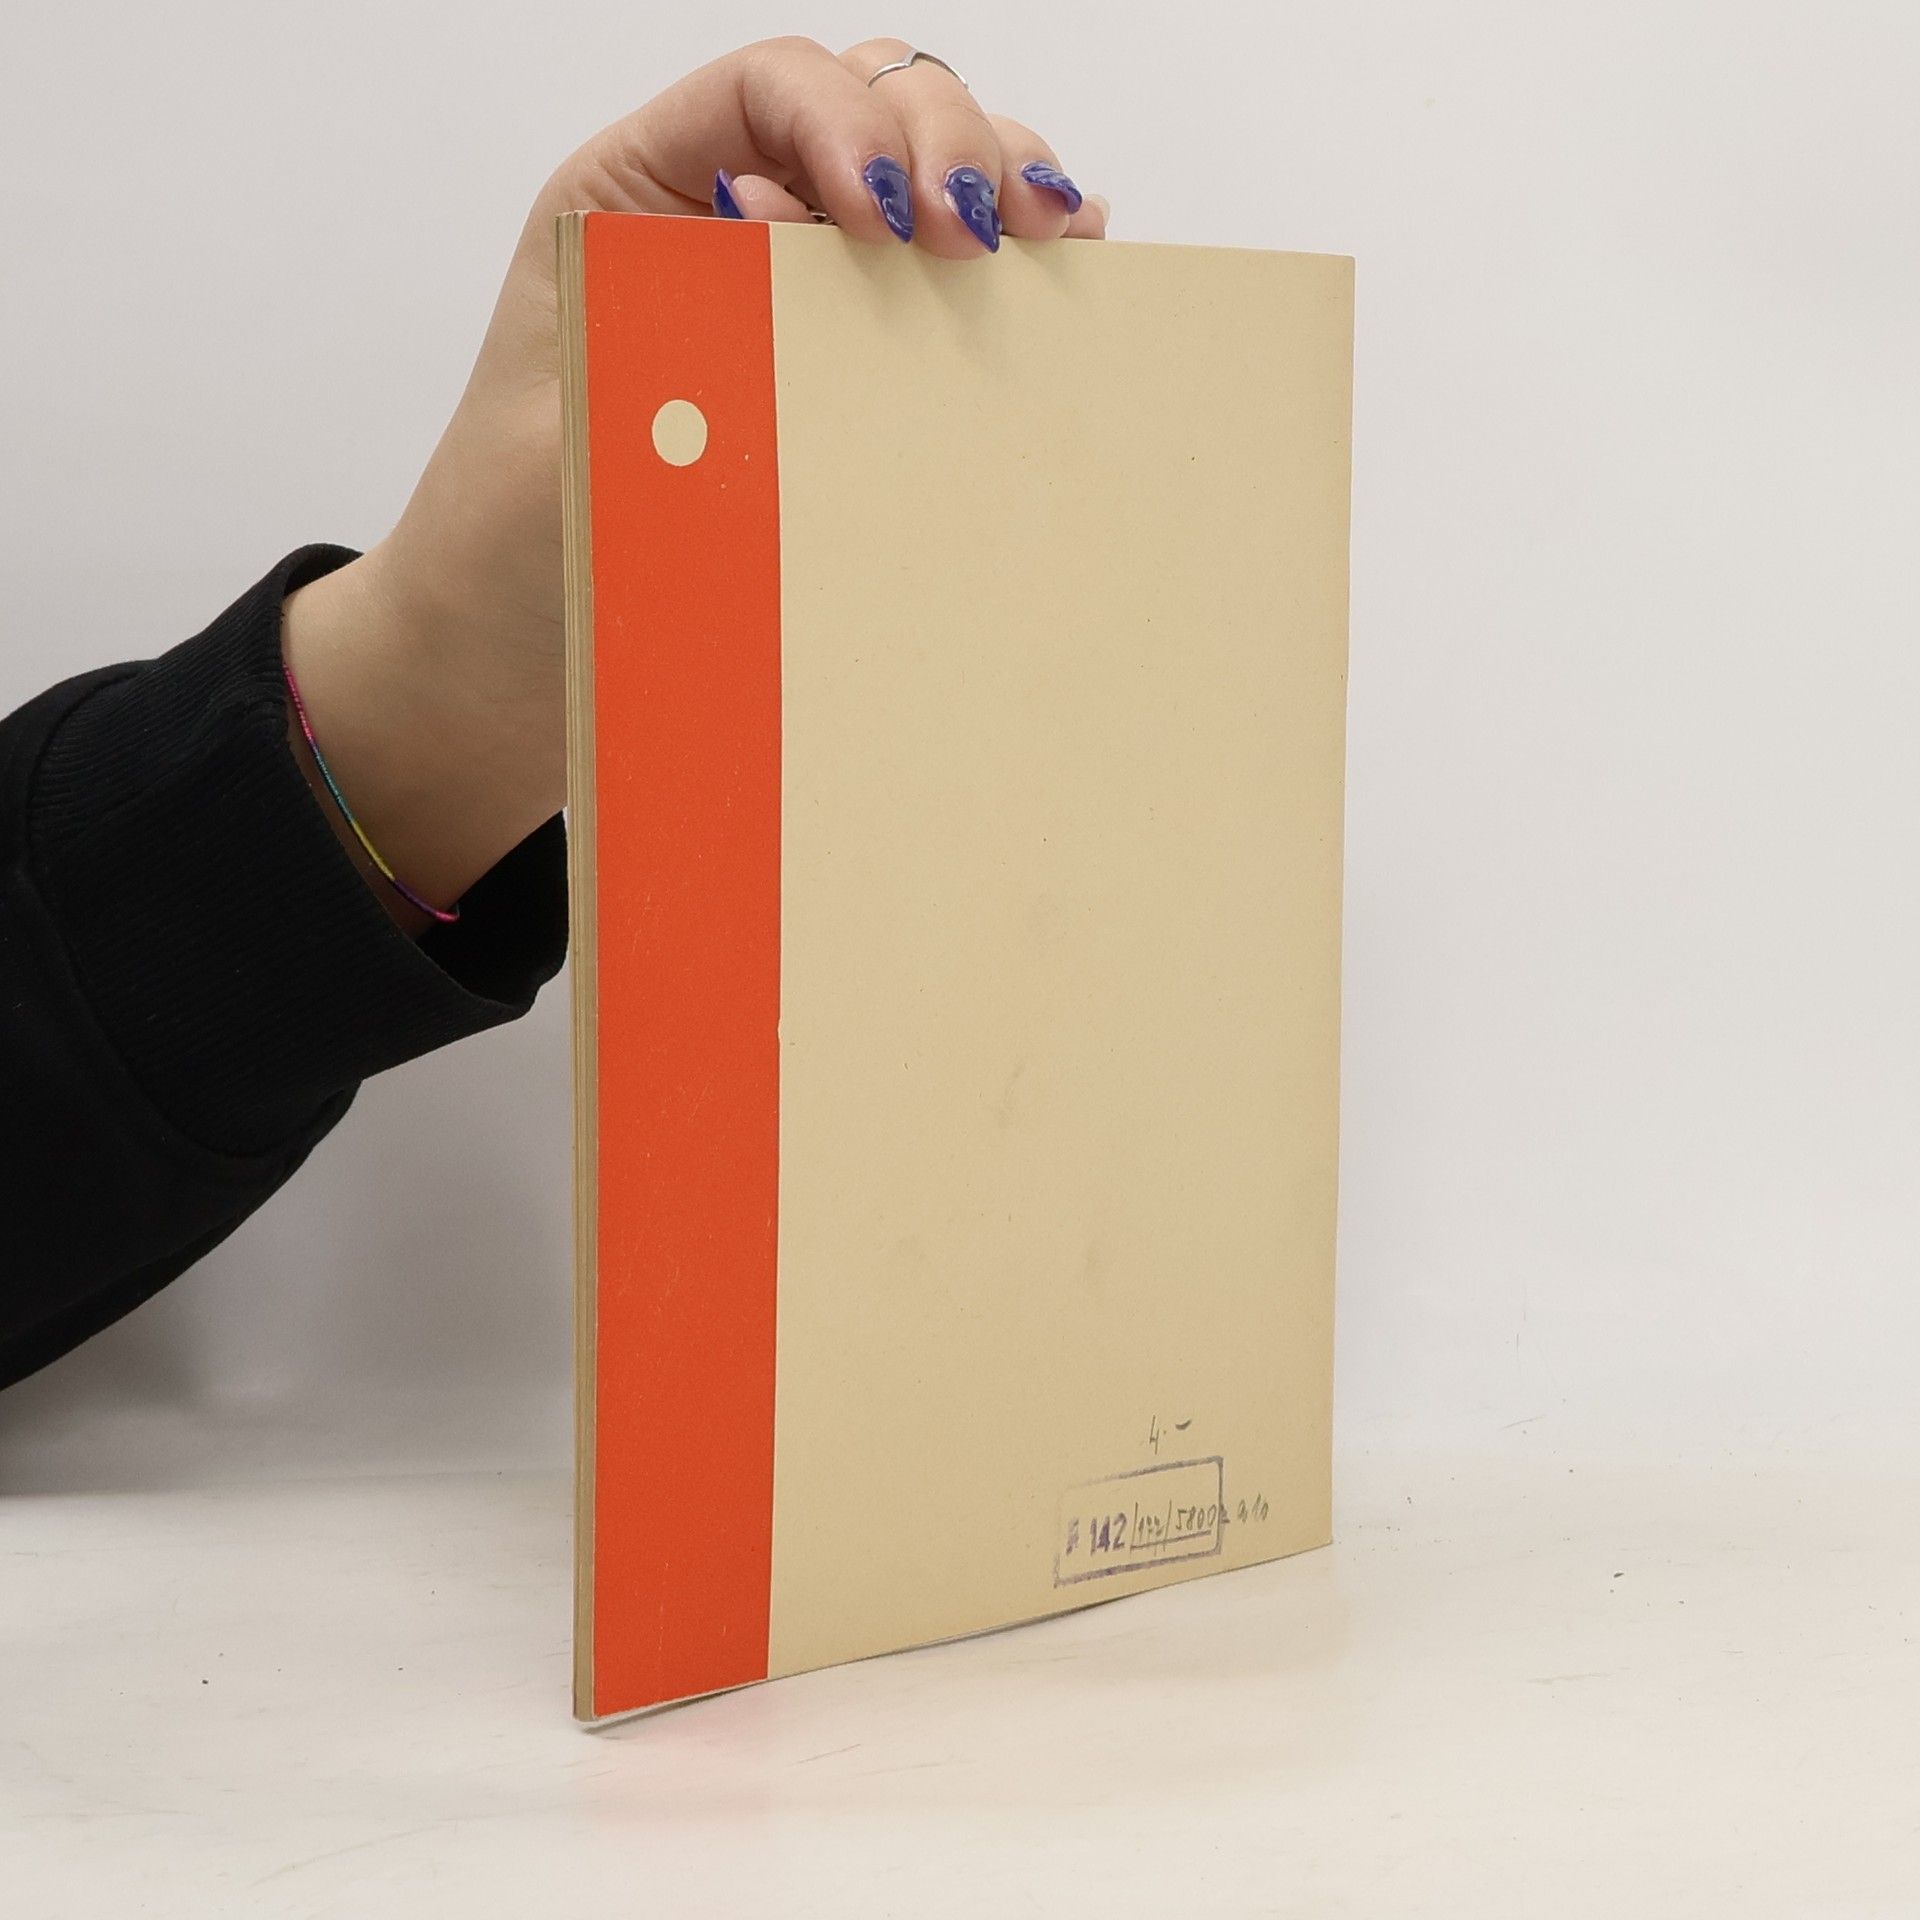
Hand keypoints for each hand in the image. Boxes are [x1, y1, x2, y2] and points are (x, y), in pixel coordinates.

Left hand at [282, 38, 1106, 926]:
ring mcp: (795, 295)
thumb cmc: (514, 547)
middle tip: (976, 239)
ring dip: (998, 185)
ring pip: (927, 175)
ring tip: (1046, 246)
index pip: (768, 91)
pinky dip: (1012, 263)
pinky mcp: (847, 375)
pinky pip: (943, 286)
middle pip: (870, 103)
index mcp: (636, 199)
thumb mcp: (583, 438)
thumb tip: (849, 339)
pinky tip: (1056, 278)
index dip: (848, 122)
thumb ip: (698, 377)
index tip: (885, 220)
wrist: (503, 660)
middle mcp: (724, 222)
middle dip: (946, 142)